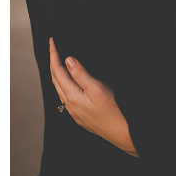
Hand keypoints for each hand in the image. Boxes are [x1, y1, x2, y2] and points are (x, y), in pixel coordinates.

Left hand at [48, 37, 137, 156]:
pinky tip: (70, 84)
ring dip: (57, 75)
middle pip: (55, 80)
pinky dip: (65, 85)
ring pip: (60, 90)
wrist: (123, 133)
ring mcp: (75, 112)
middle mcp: (70, 105)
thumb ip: (81, 75)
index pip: (57, 71)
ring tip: (58, 63)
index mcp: (72, 96)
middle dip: (52, 63)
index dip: (53, 55)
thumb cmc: (114, 111)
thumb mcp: (98, 89)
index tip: (52, 41)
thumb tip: (68, 60)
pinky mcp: (82, 116)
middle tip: (53, 48)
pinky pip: (67, 97)